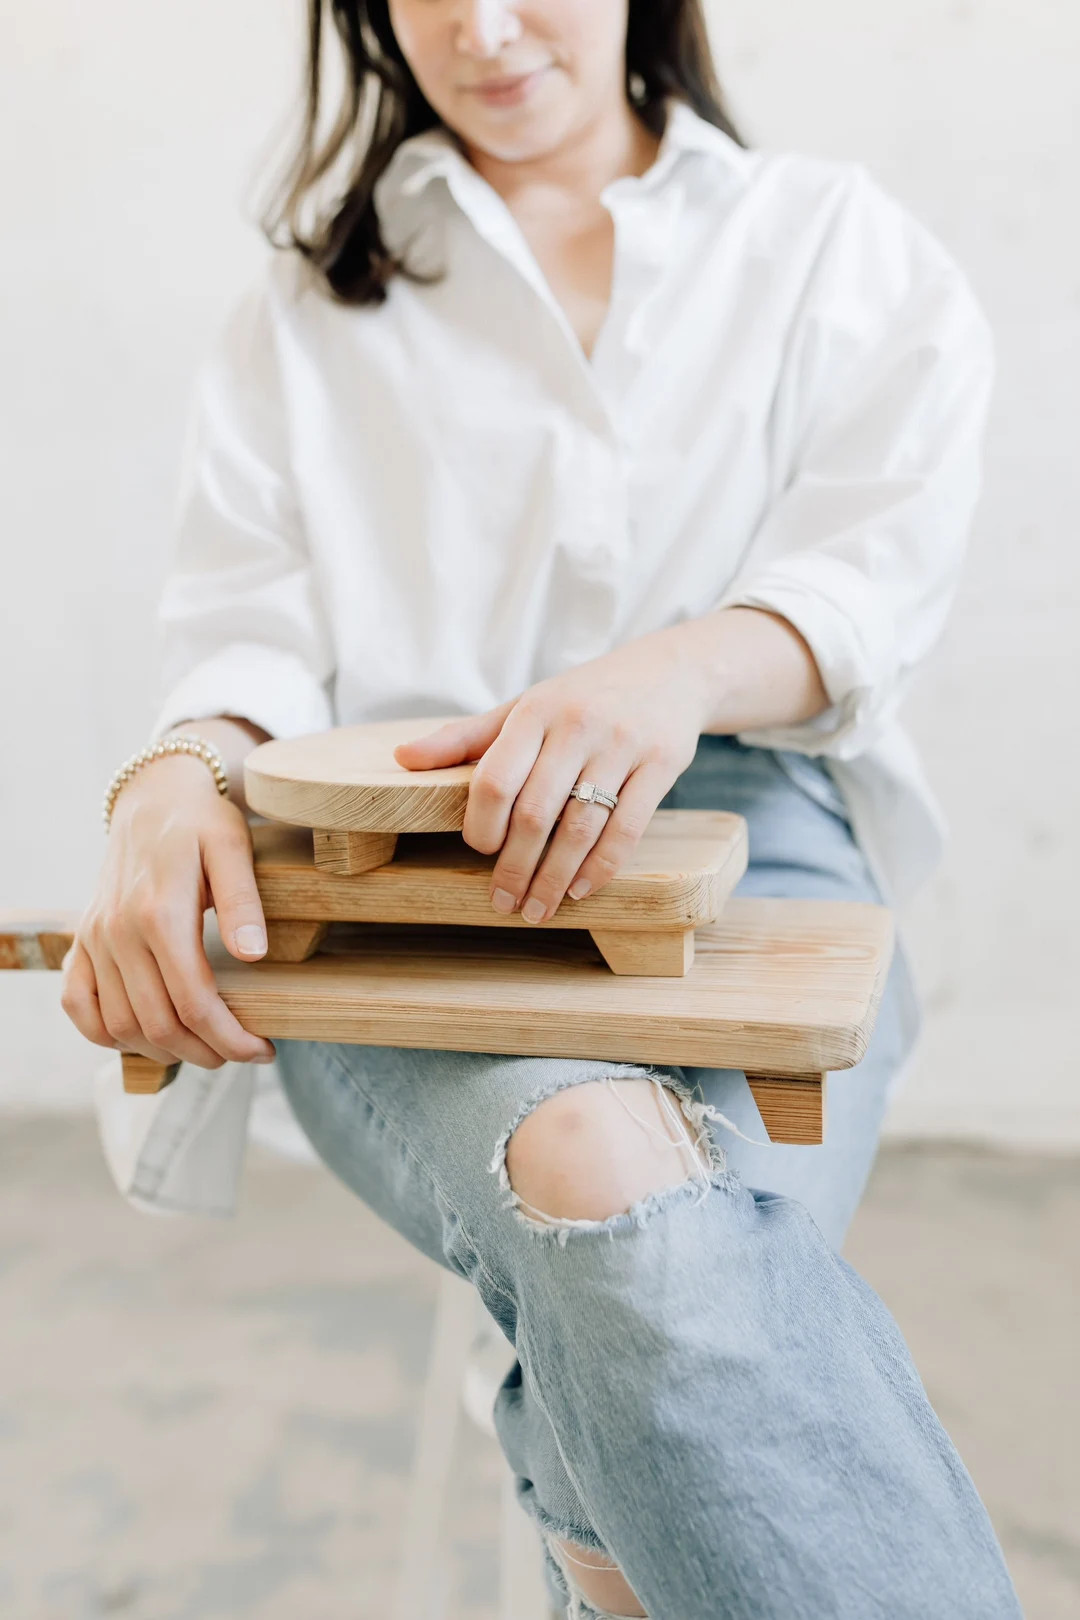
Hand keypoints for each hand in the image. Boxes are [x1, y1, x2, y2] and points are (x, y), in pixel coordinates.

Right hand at [61, 755, 276, 1069]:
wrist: (154, 797)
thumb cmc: (202, 822)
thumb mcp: (233, 848)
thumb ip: (243, 902)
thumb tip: (253, 956)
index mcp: (159, 912)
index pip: (194, 1002)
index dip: (230, 1038)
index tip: (262, 1049)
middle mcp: (119, 931)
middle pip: (158, 1023)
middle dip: (206, 1051)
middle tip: (242, 1053)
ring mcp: (95, 938)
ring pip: (120, 1024)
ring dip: (163, 1050)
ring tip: (205, 1047)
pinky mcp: (82, 940)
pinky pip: (77, 1004)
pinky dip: (105, 1033)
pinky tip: (144, 1037)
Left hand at [393, 625, 711, 921]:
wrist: (669, 672)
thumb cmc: (581, 698)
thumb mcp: (523, 706)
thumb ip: (465, 738)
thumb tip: (403, 758)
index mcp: (535, 710)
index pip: (494, 778)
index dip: (481, 826)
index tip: (479, 852)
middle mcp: (577, 724)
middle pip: (535, 812)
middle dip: (515, 868)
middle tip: (504, 903)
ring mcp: (622, 744)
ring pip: (581, 827)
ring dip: (555, 878)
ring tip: (538, 909)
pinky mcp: (661, 763)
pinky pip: (628, 828)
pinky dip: (601, 867)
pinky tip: (580, 889)